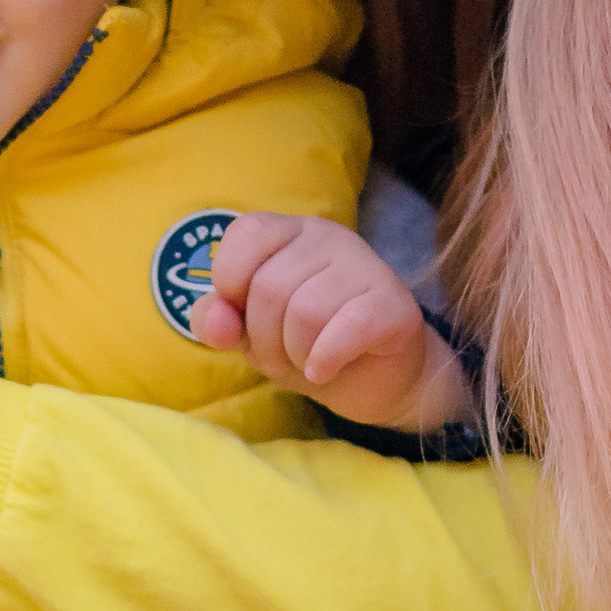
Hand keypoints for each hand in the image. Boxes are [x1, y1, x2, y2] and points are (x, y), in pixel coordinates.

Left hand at [192, 212, 471, 432]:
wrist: (372, 379)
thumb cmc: (303, 343)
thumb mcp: (246, 331)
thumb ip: (216, 319)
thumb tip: (218, 323)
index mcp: (290, 231)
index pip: (249, 231)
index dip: (230, 280)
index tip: (243, 313)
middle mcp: (329, 238)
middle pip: (271, 285)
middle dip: (263, 338)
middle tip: (281, 354)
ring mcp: (367, 266)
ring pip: (306, 312)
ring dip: (294, 353)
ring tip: (306, 360)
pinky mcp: (394, 305)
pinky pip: (347, 329)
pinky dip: (324, 359)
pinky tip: (323, 370)